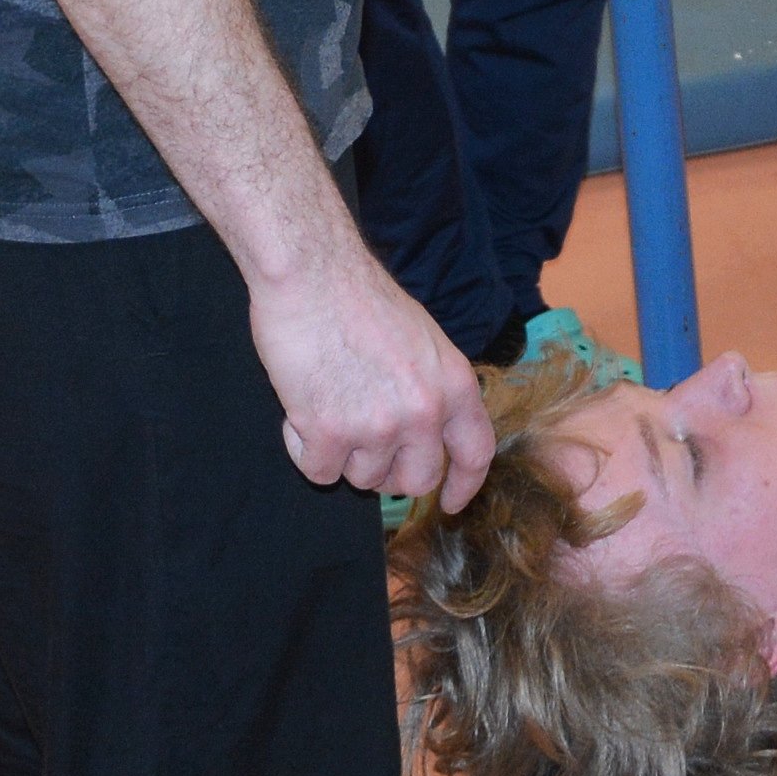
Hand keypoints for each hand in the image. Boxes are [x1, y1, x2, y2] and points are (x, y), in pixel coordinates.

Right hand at [249, 254, 492, 510]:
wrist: (312, 272)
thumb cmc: (358, 297)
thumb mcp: (423, 340)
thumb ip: (431, 389)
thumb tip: (425, 434)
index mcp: (454, 385)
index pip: (475, 453)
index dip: (463, 485)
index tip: (448, 503)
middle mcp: (424, 412)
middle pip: (415, 480)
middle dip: (388, 473)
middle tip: (362, 444)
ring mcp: (377, 426)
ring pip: (362, 478)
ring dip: (342, 453)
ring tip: (327, 401)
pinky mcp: (329, 432)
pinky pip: (318, 471)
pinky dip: (304, 448)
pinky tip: (301, 407)